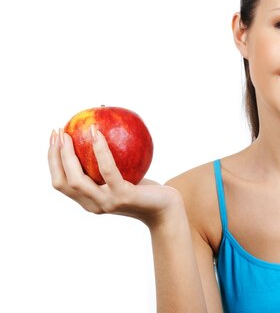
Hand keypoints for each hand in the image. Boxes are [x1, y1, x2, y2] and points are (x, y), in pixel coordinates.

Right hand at [48, 128, 181, 227]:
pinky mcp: (123, 196)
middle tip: (58, 131)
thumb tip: (97, 130)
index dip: (52, 161)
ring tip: (70, 132)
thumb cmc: (146, 190)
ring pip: (77, 180)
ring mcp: (107, 203)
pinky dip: (100, 151)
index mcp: (88, 201)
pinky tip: (97, 134)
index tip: (54, 138)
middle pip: (63, 182)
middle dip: (55, 155)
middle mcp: (93, 205)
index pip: (61, 183)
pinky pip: (107, 170)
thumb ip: (109, 164)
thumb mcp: (124, 176)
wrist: (166, 209)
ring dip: (68, 154)